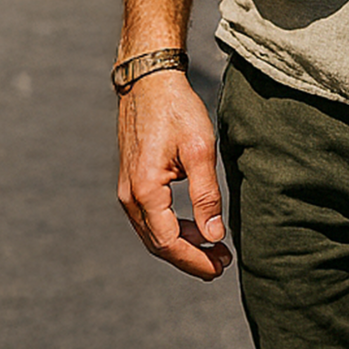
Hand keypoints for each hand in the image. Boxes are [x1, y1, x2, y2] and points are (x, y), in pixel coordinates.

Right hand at [116, 69, 231, 279]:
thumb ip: (206, 194)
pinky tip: (196, 228)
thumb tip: (214, 235)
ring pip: (153, 233)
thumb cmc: (177, 110)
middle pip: (158, 244)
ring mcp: (127, 189)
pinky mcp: (132, 182)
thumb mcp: (200, 149)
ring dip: (183, 246)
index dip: (194, 260)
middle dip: (190, 258)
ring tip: (214, 250)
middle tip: (222, 265)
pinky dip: (173, 229)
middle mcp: (130, 195)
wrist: (149, 81)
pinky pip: (151, 217)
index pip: (169, 243)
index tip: (219, 267)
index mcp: (145, 190)